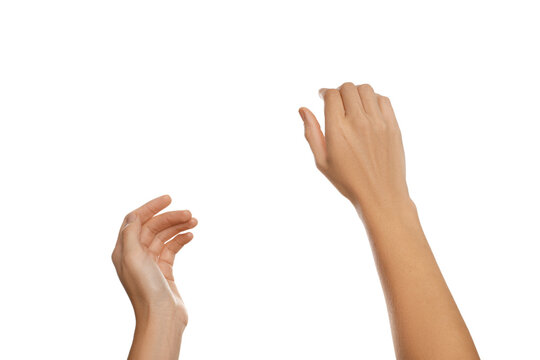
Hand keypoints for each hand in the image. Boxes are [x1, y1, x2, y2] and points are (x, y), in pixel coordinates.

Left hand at [112, 195, 197, 326]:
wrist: (161, 317)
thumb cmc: (146, 290)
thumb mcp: (133, 258)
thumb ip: (131, 234)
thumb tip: (134, 215)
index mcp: (124, 250)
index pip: (136, 220)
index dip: (151, 207)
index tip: (168, 199)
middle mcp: (135, 255)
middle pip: (153, 227)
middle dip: (170, 218)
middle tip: (189, 214)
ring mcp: (150, 263)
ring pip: (164, 236)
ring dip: (178, 227)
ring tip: (194, 222)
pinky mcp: (164, 271)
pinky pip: (172, 248)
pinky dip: (181, 239)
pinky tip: (190, 236)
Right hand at [299, 82, 410, 216]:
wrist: (381, 196)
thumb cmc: (348, 181)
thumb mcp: (322, 161)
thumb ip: (311, 133)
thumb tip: (303, 109)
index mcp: (338, 131)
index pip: (331, 95)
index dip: (325, 92)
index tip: (323, 97)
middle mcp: (358, 122)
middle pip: (348, 88)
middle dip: (339, 91)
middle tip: (337, 101)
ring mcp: (378, 123)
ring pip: (366, 89)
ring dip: (356, 92)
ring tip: (353, 104)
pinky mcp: (393, 126)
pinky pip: (383, 99)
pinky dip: (373, 99)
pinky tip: (368, 110)